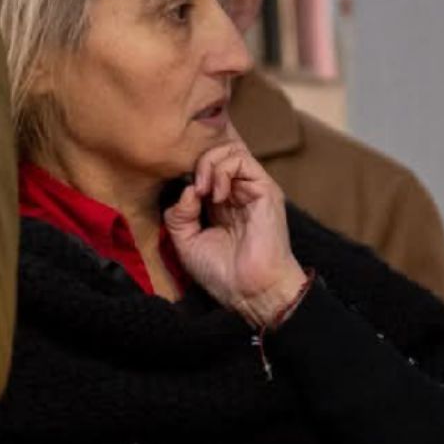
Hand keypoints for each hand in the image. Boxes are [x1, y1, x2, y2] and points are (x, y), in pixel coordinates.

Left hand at [164, 142, 304, 324]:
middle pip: (217, 154)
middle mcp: (236, 194)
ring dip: (208, 164)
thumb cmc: (222, 274)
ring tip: (203, 191)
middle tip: (193, 190)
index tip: (182, 199)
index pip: (203, 170)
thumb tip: (187, 189)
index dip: (188, 174)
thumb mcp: (186, 243)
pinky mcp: (265, 190)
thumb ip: (179, 215)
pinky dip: (222, 170)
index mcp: (219, 206)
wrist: (250, 292)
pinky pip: (242, 160)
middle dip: (198, 164)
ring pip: (230, 151)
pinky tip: (215, 196)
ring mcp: (251, 190)